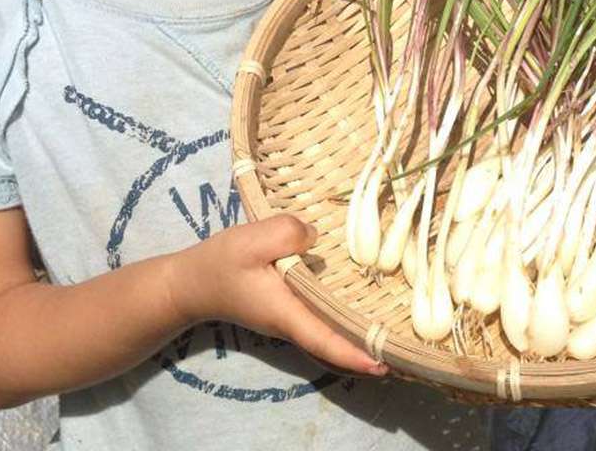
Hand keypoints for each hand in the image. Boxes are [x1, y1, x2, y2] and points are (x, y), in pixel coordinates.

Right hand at [168, 215, 387, 376]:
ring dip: (358, 336)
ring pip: (329, 334)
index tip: (385, 363)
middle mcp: (292, 323)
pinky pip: (321, 321)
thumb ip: (288, 233)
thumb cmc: (220, 263)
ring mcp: (289, 319)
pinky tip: (361, 307)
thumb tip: (317, 238)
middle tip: (406, 350)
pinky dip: (343, 322)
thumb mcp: (252, 239)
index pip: (326, 340)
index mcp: (287, 312)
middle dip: (368, 349)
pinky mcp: (286, 309)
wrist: (189, 283)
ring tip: (394, 332)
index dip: (355, 353)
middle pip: (335, 343)